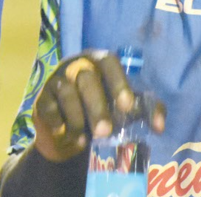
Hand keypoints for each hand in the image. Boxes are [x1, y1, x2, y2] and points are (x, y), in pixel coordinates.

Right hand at [32, 51, 165, 162]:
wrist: (71, 133)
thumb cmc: (103, 112)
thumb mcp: (125, 109)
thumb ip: (145, 110)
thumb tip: (159, 126)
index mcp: (98, 62)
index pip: (108, 62)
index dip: (118, 82)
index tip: (127, 107)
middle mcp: (75, 65)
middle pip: (85, 77)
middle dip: (97, 107)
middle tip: (105, 133)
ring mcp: (55, 80)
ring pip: (66, 92)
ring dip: (78, 118)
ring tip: (87, 139)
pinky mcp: (42, 98)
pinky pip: (49, 108)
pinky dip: (60, 124)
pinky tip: (70, 136)